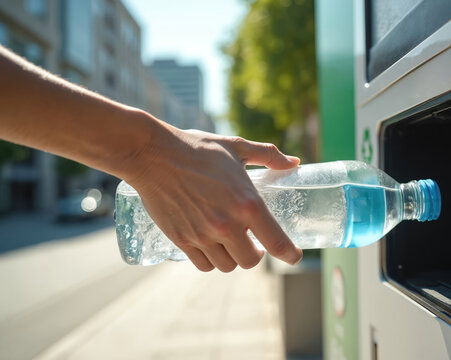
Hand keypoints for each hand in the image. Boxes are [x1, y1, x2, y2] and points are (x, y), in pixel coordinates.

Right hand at [127, 128, 302, 271]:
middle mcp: (227, 224)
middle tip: (253, 242)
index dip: (290, 254)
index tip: (294, 256)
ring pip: (227, 265)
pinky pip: (203, 264)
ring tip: (231, 242)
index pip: (277, 242)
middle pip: (251, 261)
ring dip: (233, 257)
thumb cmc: (198, 148)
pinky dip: (211, 259)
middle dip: (256, 253)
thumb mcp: (237, 147)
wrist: (153, 154)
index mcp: (248, 203)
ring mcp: (202, 235)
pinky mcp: (181, 239)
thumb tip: (294, 163)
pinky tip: (212, 246)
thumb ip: (269, 155)